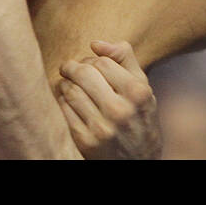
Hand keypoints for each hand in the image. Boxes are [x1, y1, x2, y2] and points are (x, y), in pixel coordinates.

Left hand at [56, 40, 160, 158]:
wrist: (139, 161)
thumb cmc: (139, 117)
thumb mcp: (142, 87)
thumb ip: (125, 58)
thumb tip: (95, 43)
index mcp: (137, 93)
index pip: (102, 61)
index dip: (91, 60)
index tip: (87, 63)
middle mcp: (121, 110)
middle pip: (84, 73)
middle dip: (72, 67)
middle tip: (68, 68)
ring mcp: (102, 128)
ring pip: (71, 91)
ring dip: (65, 83)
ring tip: (68, 84)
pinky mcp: (86, 141)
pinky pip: (64, 110)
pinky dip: (63, 101)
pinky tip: (68, 101)